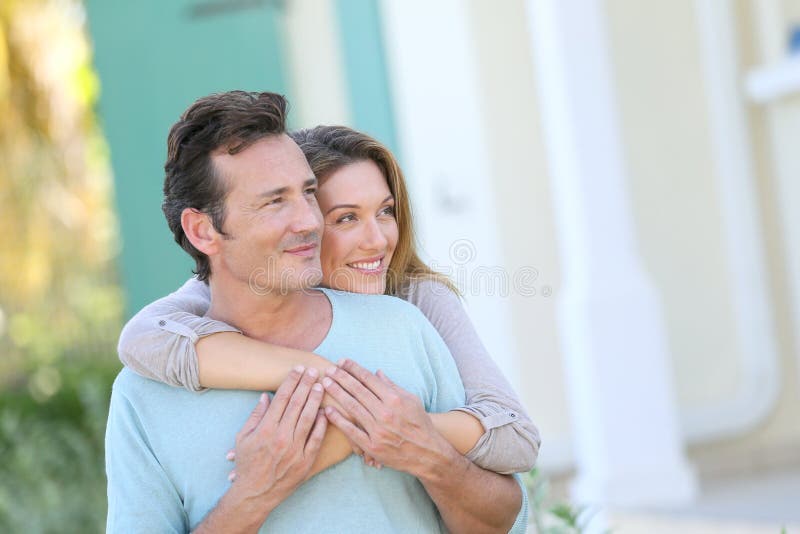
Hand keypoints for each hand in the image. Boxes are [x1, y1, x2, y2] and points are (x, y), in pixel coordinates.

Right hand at [226, 366, 326, 516]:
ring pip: (308, 418)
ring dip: (315, 400)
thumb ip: (255, 416)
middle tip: (314, 370)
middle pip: (296, 405)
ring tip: (322, 385)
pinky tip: (326, 411)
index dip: (291, 381)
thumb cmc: (247, 464)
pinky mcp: (305, 461)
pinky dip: (321, 424)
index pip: (281, 399)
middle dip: (306, 385)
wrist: (255, 494)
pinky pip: (316, 439)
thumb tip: (266, 396)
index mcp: (265, 429)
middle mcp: (281, 437)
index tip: (298, 369)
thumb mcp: (243, 438)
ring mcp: (295, 450)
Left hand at [321, 359, 455, 478]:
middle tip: (329, 369)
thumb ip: (393, 386)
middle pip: (358, 390)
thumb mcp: (412, 400)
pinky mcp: (372, 447)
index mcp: (395, 399)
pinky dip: (339, 420)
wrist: (427, 454)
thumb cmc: (420, 424)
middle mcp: (385, 413)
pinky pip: (351, 431)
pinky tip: (328, 410)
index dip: (353, 368)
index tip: (342, 361)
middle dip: (341, 377)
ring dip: (337, 393)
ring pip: (352, 407)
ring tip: (325, 383)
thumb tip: (377, 372)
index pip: (369, 379)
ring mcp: (378, 430)